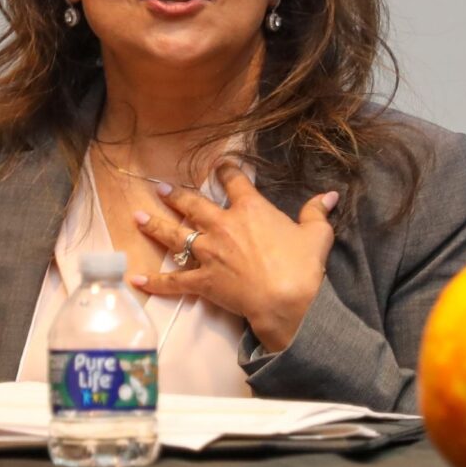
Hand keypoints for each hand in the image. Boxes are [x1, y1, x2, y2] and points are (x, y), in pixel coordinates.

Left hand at [131, 163, 338, 354]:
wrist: (287, 300)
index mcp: (250, 210)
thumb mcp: (317, 234)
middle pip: (192, 205)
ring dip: (155, 225)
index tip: (219, 165)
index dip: (225, 171)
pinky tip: (136, 279)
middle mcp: (223, 226)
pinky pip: (174, 281)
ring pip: (175, 236)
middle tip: (160, 188)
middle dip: (175, 195)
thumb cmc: (303, 266)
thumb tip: (329, 196)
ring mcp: (209, 254)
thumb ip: (317, 212)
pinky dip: (154, 282)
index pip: (234, 181)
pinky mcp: (203, 281)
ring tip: (138, 216)